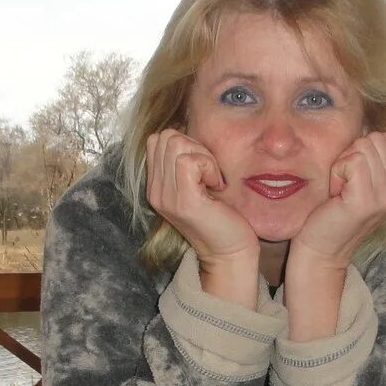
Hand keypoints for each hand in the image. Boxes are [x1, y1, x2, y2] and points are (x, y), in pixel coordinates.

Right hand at [144, 127, 257, 300]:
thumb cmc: (221, 216)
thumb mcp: (196, 185)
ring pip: (175, 143)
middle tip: (209, 172)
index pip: (157, 139)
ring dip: (202, 156)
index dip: (184, 143)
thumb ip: (186, 163)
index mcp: (156, 185)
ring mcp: (166, 196)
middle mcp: (155, 190)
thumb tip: (189, 133)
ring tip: (212, 180)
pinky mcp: (184, 201)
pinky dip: (208, 166)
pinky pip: (190, 160)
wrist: (229, 252)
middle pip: (165, 136)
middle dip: (193, 146)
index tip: (201, 167)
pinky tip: (216, 186)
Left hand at [289, 129, 385, 270]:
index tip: (356, 173)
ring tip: (341, 190)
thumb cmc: (334, 212)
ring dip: (343, 164)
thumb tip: (380, 130)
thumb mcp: (363, 182)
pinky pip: (352, 161)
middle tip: (346, 184)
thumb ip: (377, 159)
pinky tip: (336, 193)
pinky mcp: (366, 200)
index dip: (368, 146)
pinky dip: (337, 173)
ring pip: (363, 147)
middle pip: (377, 138)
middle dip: (353, 154)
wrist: (322, 249)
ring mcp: (385, 196)